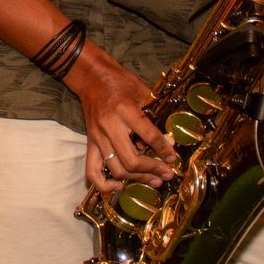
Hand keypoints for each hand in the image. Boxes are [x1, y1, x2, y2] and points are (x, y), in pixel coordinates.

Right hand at [65, 43, 177, 195]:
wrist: (92, 77)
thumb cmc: (120, 83)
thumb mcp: (143, 92)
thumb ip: (156, 114)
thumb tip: (171, 139)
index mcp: (125, 110)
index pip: (149, 136)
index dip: (164, 150)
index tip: (173, 157)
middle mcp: (109, 126)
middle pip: (132, 159)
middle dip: (153, 170)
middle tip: (168, 174)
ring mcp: (97, 138)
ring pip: (117, 169)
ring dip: (137, 179)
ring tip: (154, 180)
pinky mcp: (90, 144)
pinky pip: (92, 172)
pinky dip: (104, 185)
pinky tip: (120, 186)